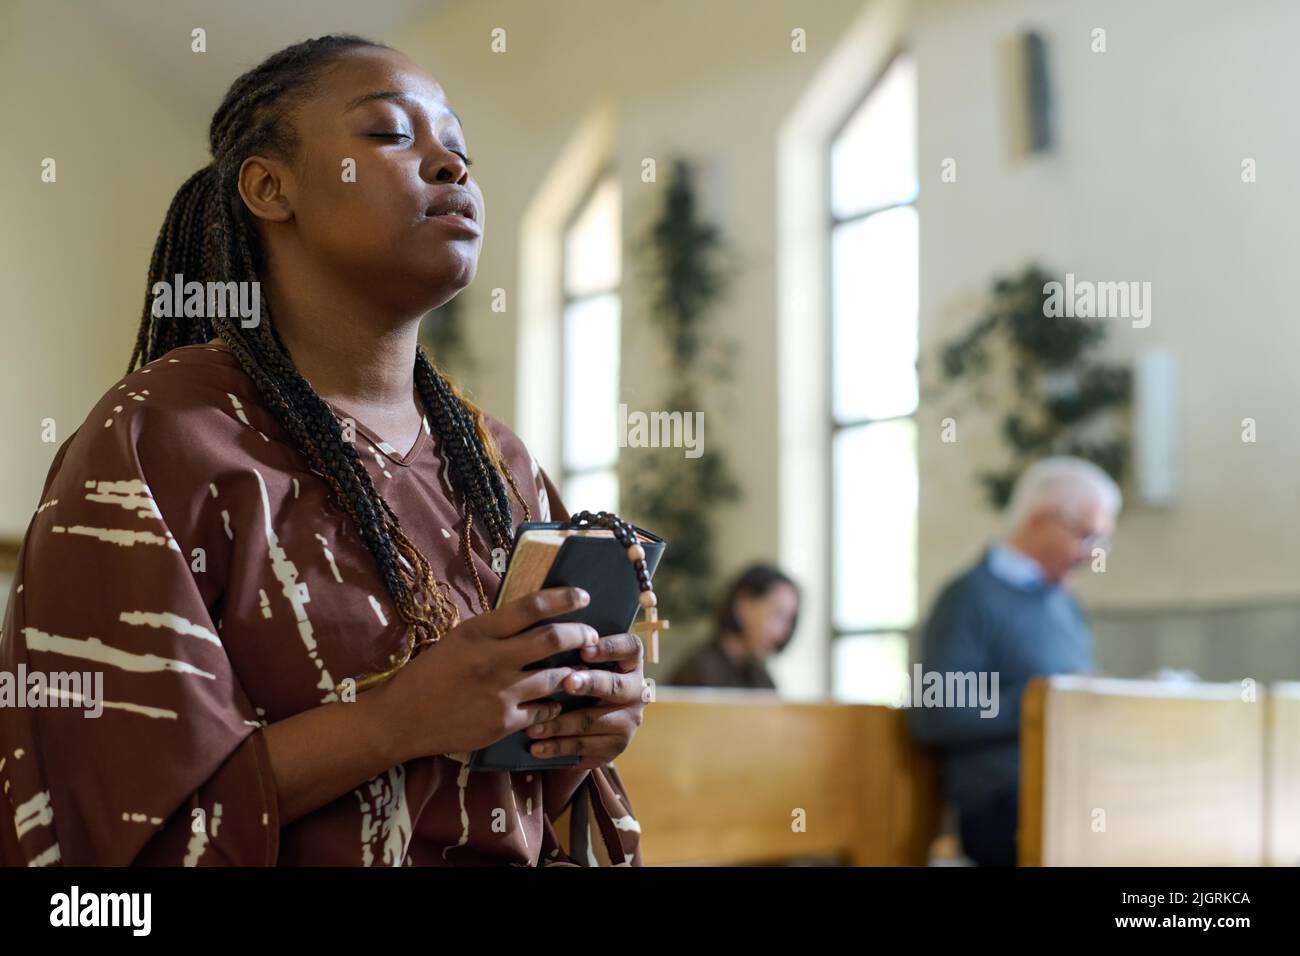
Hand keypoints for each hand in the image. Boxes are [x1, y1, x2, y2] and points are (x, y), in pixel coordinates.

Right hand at [372, 586, 600, 763]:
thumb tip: (533, 616)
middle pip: (553, 640)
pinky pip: (545, 710)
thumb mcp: (459, 639)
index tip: (583, 595)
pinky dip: (553, 705)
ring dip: (572, 672)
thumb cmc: (430, 673)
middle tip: (591, 635)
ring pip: (555, 677)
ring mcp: (501, 693)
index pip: (531, 606)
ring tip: (579, 668)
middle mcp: (493, 659)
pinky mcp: (504, 723)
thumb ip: (494, 630)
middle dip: (580, 634)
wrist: (402, 719)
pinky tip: (554, 702)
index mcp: (480, 631)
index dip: (564, 598)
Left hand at [525, 631, 645, 769]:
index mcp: (630, 663)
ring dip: (561, 724)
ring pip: (594, 721)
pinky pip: (585, 747)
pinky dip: (558, 747)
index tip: (585, 648)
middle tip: (566, 683)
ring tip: (533, 726)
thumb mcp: (579, 662)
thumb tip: (545, 629)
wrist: (586, 727)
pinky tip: (536, 747)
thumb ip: (571, 649)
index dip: (610, 647)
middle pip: (615, 686)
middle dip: (589, 684)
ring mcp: (628, 722)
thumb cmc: (576, 680)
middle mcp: (636, 691)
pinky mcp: (615, 747)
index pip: (631, 647)